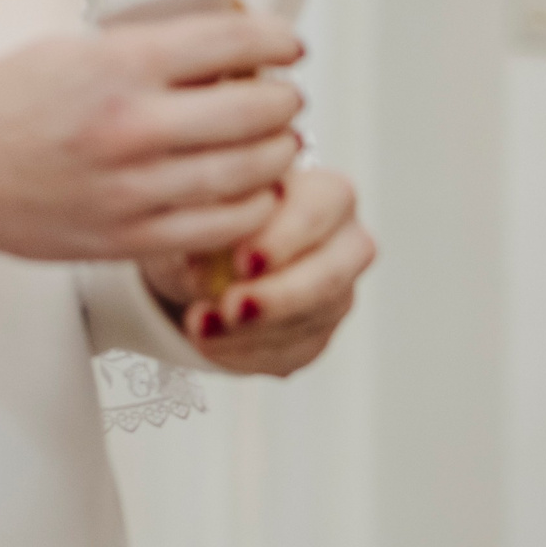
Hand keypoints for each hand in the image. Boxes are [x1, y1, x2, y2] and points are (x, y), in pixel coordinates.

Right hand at [0, 12, 304, 260]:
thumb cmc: (7, 104)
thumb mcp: (77, 50)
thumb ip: (154, 52)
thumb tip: (230, 49)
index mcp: (119, 66)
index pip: (231, 41)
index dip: (277, 41)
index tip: (289, 46)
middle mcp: (134, 126)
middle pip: (256, 111)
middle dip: (284, 102)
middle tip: (287, 100)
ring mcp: (136, 187)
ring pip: (251, 173)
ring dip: (279, 155)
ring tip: (280, 144)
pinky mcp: (133, 236)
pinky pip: (225, 225)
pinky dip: (255, 207)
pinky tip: (258, 193)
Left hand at [140, 166, 374, 376]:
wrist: (199, 253)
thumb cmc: (208, 211)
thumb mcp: (201, 198)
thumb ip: (212, 212)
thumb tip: (209, 248)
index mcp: (327, 194)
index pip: (319, 213)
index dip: (282, 240)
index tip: (239, 261)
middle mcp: (346, 244)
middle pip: (331, 277)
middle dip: (280, 297)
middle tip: (231, 308)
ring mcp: (338, 294)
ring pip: (312, 321)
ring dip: (253, 331)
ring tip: (198, 325)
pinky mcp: (319, 334)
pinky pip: (293, 352)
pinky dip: (245, 352)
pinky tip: (208, 341)